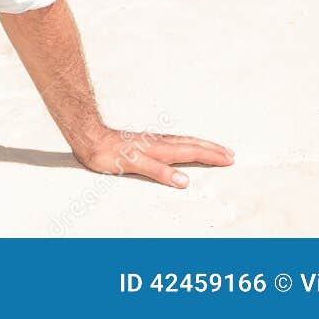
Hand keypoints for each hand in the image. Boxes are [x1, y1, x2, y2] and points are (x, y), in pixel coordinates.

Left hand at [71, 128, 233, 187]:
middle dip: (212, 149)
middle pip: (192, 144)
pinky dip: (186, 144)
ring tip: (213, 148)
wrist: (89, 138)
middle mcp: (159, 143)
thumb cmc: (107, 153)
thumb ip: (159, 172)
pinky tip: (182, 147)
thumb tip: (183, 181)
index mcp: (160, 149)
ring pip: (183, 142)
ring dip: (201, 145)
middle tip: (229, 153)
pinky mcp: (145, 142)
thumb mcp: (133, 164)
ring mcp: (152, 142)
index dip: (211, 156)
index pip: (192, 152)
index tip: (228, 159)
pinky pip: (173, 142)